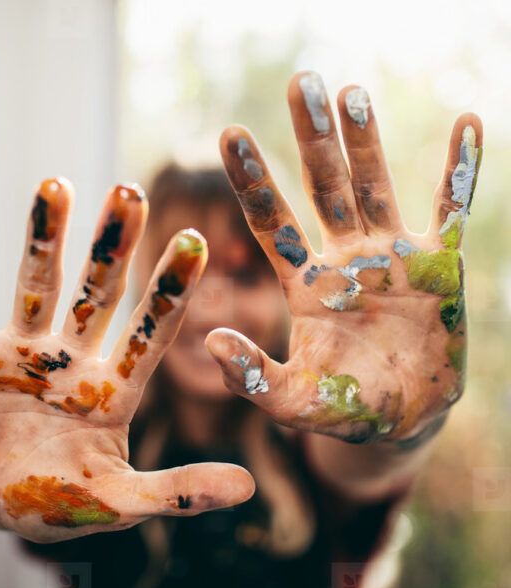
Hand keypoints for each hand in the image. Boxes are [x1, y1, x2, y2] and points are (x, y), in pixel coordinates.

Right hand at [0, 179, 252, 542]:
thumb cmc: (64, 501)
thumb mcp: (121, 500)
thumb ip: (179, 490)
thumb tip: (248, 486)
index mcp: (115, 390)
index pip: (150, 331)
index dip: (171, 289)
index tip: (196, 241)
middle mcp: (75, 359)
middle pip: (100, 293)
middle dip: (115, 245)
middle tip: (132, 192)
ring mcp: (25, 354)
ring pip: (39, 285)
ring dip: (45, 236)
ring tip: (57, 184)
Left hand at [207, 71, 481, 444]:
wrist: (400, 415)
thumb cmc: (343, 408)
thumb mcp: (293, 401)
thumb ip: (252, 376)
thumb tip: (211, 340)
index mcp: (305, 284)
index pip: (271, 222)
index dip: (253, 180)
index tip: (231, 134)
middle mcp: (343, 259)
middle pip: (324, 188)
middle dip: (312, 138)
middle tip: (301, 82)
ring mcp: (391, 257)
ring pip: (376, 187)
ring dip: (367, 141)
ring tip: (353, 92)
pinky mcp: (439, 266)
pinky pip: (452, 210)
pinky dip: (460, 172)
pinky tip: (467, 125)